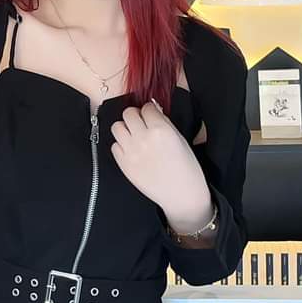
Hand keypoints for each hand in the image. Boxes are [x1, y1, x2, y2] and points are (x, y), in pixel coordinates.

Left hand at [110, 99, 211, 228]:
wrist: (181, 195)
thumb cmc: (186, 169)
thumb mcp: (180, 139)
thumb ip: (164, 123)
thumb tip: (153, 113)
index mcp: (161, 130)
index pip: (147, 107)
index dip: (150, 110)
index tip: (152, 114)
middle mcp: (143, 138)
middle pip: (128, 113)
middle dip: (136, 116)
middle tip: (142, 122)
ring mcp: (131, 152)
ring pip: (117, 127)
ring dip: (125, 128)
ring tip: (134, 135)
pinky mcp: (123, 164)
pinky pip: (114, 146)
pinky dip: (121, 145)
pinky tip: (132, 149)